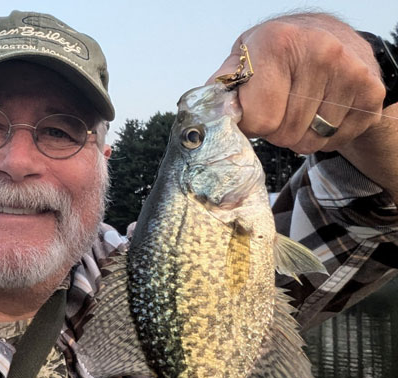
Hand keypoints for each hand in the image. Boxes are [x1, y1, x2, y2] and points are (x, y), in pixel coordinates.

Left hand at [209, 13, 384, 155]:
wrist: (329, 35)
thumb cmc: (277, 53)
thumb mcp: (243, 58)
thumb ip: (221, 89)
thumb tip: (206, 121)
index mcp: (279, 43)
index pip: (259, 119)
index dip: (252, 123)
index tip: (254, 108)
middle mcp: (319, 53)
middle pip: (284, 133)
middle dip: (275, 131)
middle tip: (280, 109)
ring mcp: (350, 72)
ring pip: (310, 141)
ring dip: (298, 136)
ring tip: (300, 109)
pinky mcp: (371, 93)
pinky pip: (335, 141)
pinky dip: (324, 137)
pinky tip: (322, 111)